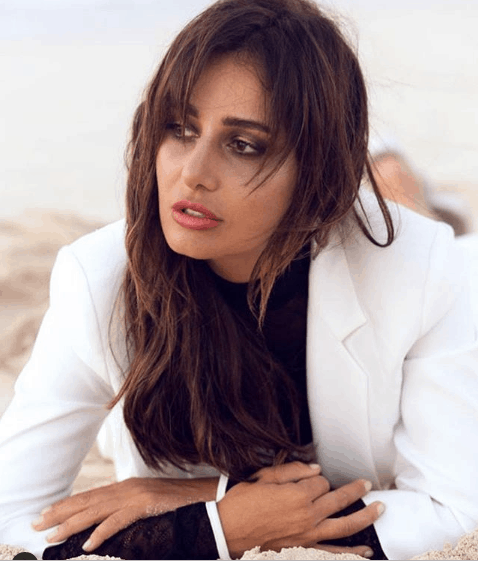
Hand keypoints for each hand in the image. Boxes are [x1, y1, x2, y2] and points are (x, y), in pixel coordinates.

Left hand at [32, 476, 217, 552]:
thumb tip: (113, 521)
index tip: (49, 512)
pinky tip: (88, 543)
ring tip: (53, 534)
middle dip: (62, 512)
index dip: (69, 504)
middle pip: (88, 500)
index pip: (92, 496)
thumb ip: (132, 509)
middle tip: (38, 523)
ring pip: (97, 510)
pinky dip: (101, 532)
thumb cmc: (182, 502)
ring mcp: (137, 495)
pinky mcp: (146, 505)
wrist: (209, 498)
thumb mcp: (151, 503)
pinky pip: (118, 520)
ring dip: (73, 523)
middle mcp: (129, 488)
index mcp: (129, 486)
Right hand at [217, 461, 383, 558]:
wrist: (227, 531)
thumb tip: (315, 469)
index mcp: (297, 496)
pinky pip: (334, 553)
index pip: (321, 482)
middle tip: (366, 485)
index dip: (317, 478)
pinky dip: (351, 552)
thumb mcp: (263, 477)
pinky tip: (365, 550)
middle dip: (355, 491)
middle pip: (338, 500)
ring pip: (344, 526)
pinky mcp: (303, 550)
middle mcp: (307, 516)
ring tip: (379, 510)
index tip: (309, 479)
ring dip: (364, 517)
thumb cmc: (242, 503)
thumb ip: (292, 471)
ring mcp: (307, 536)